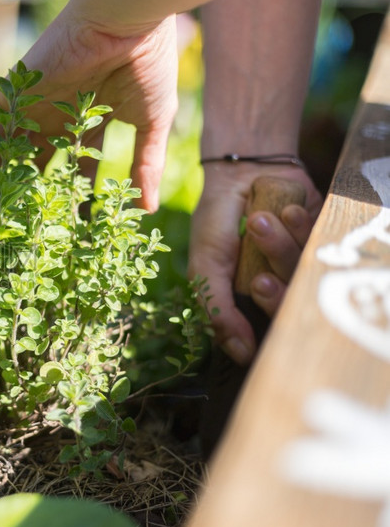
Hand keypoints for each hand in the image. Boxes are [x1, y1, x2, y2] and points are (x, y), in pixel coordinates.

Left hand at [0, 1, 178, 211]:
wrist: (127, 25)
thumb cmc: (147, 65)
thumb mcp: (151, 122)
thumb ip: (146, 164)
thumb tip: (148, 210)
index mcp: (89, 121)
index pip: (76, 166)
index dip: (73, 195)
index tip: (68, 224)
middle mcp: (58, 116)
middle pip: (32, 161)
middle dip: (22, 190)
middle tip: (7, 221)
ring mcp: (34, 106)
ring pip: (4, 148)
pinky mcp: (16, 95)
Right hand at [188, 164, 322, 363]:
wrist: (240, 172)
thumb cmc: (215, 221)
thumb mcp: (206, 266)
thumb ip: (217, 310)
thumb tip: (241, 354)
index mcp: (247, 298)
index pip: (266, 324)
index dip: (270, 306)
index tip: (259, 284)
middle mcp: (276, 282)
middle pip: (292, 299)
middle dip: (277, 271)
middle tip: (261, 253)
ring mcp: (297, 260)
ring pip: (304, 269)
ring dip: (281, 241)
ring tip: (261, 217)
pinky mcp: (317, 237)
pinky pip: (320, 242)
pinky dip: (302, 224)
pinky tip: (287, 208)